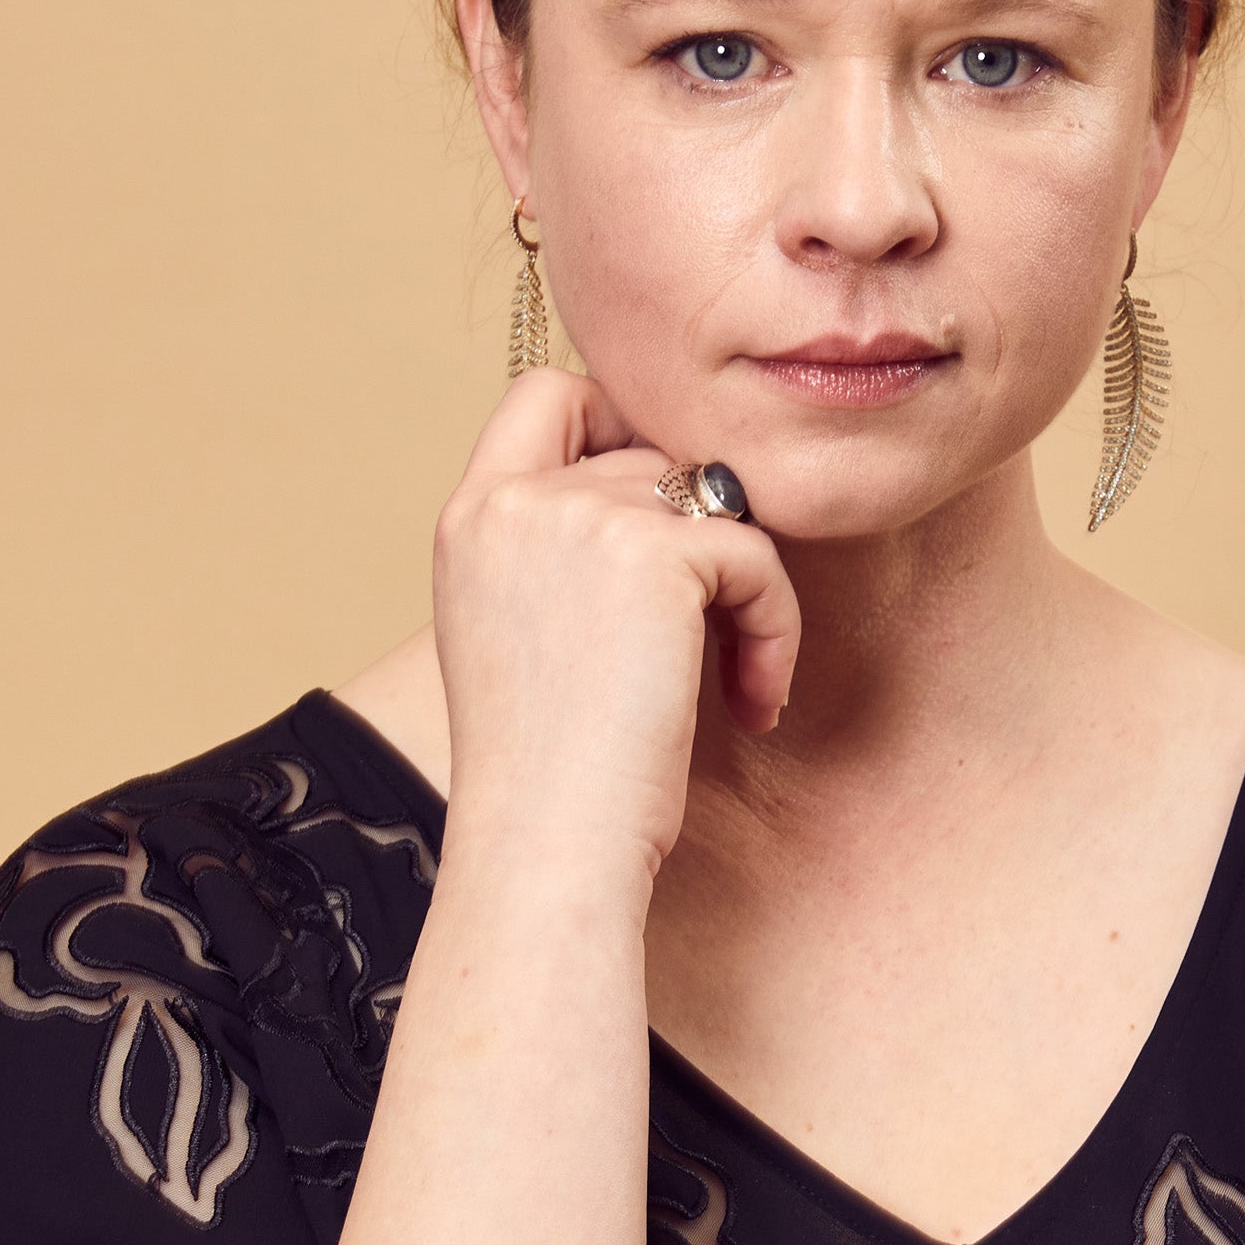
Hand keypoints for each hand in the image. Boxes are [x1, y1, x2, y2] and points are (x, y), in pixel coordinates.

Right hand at [431, 365, 801, 881]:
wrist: (550, 849)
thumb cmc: (550, 779)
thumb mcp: (523, 636)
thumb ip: (562, 552)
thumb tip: (677, 495)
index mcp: (469, 520)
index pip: (546, 394)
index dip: (620, 431)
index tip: (659, 528)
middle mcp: (511, 501)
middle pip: (653, 454)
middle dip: (702, 545)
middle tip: (712, 643)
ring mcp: (577, 516)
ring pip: (714, 503)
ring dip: (745, 592)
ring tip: (738, 684)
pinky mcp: (654, 552)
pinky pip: (756, 556)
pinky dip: (775, 630)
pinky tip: (751, 703)